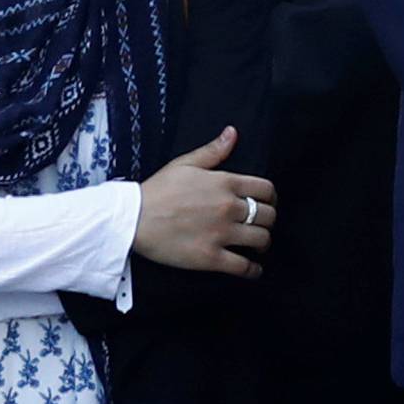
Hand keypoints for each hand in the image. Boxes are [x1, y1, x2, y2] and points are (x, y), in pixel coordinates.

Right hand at [133, 128, 275, 275]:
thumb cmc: (157, 190)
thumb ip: (213, 151)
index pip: (266, 190)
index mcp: (225, 183)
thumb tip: (233, 133)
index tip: (267, 204)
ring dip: (263, 243)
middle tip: (259, 225)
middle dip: (267, 221)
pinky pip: (244, 267)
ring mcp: (221, 233)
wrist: (132, 218)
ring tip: (257, 246)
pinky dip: (253, 270)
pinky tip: (252, 269)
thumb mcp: (184, 164)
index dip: (271, 198)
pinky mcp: (211, 257)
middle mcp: (228, 207)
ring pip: (262, 240)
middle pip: (268, 216)